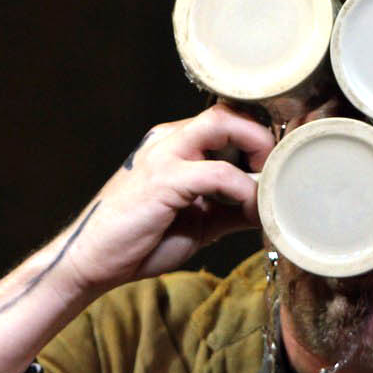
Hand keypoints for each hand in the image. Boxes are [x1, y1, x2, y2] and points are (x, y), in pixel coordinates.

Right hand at [0, 103, 272, 372]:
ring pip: (224, 123)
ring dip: (258, 149)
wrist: (91, 262)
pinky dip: (243, 189)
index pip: (226, 119)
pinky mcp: (163, 180)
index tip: (282, 162)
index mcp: (175, 144)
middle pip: (229, 110)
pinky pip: (217, 172)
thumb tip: (270, 208)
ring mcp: (164, 155)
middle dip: (264, 134)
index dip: (259, 135)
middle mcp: (169, 139)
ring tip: (272, 184)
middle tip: (280, 168)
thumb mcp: (199, 223)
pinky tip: (252, 211)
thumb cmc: (139, 241)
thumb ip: (231, 210)